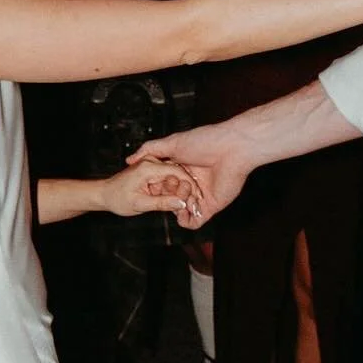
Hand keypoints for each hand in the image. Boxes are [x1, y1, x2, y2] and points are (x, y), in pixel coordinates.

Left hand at [95, 159, 201, 218]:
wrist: (105, 194)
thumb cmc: (117, 198)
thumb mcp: (140, 204)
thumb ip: (161, 204)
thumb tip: (180, 204)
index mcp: (148, 168)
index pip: (177, 172)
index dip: (189, 186)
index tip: (196, 198)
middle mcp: (151, 162)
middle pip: (178, 172)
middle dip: (186, 188)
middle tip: (193, 203)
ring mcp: (151, 165)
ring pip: (174, 175)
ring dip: (181, 189)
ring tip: (187, 203)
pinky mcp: (151, 170)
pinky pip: (167, 177)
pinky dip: (173, 188)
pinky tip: (177, 199)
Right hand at [129, 121, 252, 226]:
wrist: (232, 148)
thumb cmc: (206, 141)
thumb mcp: (172, 142)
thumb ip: (150, 150)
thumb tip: (129, 159)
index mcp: (182, 168)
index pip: (163, 184)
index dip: (156, 186)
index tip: (150, 185)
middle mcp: (191, 182)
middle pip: (171, 198)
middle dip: (165, 198)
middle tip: (167, 191)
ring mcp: (201, 195)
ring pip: (181, 210)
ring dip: (175, 209)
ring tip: (175, 201)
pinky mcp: (211, 206)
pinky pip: (196, 221)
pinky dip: (186, 221)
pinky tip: (182, 212)